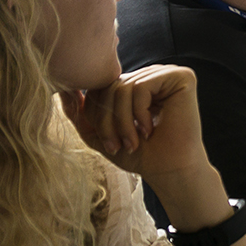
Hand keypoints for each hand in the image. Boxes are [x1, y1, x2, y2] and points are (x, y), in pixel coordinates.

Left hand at [59, 64, 207, 183]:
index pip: (101, 87)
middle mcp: (151, 75)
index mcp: (135, 84)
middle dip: (109, 121)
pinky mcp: (181, 78)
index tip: (111, 144)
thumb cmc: (141, 155)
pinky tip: (150, 129)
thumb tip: (64, 91)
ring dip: (124, 121)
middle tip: (121, 145)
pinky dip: (140, 113)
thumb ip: (80, 114)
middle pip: (111, 86)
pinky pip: (143, 86)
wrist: (170, 171)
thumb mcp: (101, 135)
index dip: (98, 116)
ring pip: (125, 87)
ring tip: (135, 141)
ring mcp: (167, 74)